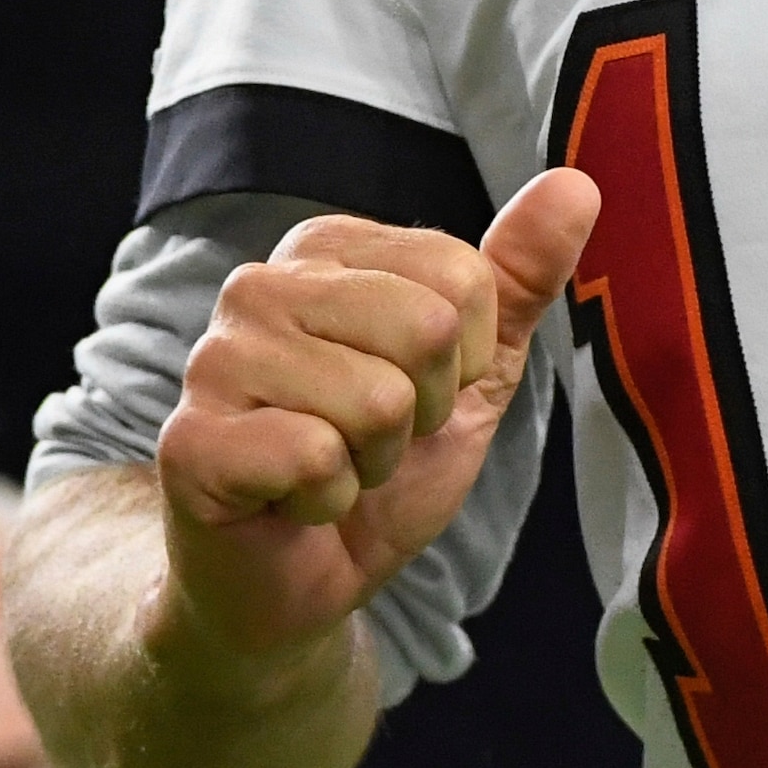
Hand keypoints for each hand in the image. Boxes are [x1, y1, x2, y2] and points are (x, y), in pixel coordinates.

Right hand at [147, 171, 600, 678]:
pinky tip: (291, 502)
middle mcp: (261, 284)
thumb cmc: (379, 471)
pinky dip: (327, 501)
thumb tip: (576, 184)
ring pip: (377, 400)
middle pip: (427, 327)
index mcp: (327, 250)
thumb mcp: (471, 373)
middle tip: (371, 443)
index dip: (464, 362)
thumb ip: (518, 280)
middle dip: (422, 413)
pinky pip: (315, 458)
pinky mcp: (191, 439)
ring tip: (330, 470)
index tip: (416, 397)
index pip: (463, 276)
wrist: (298, 584)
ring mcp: (216, 358)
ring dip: (373, 463)